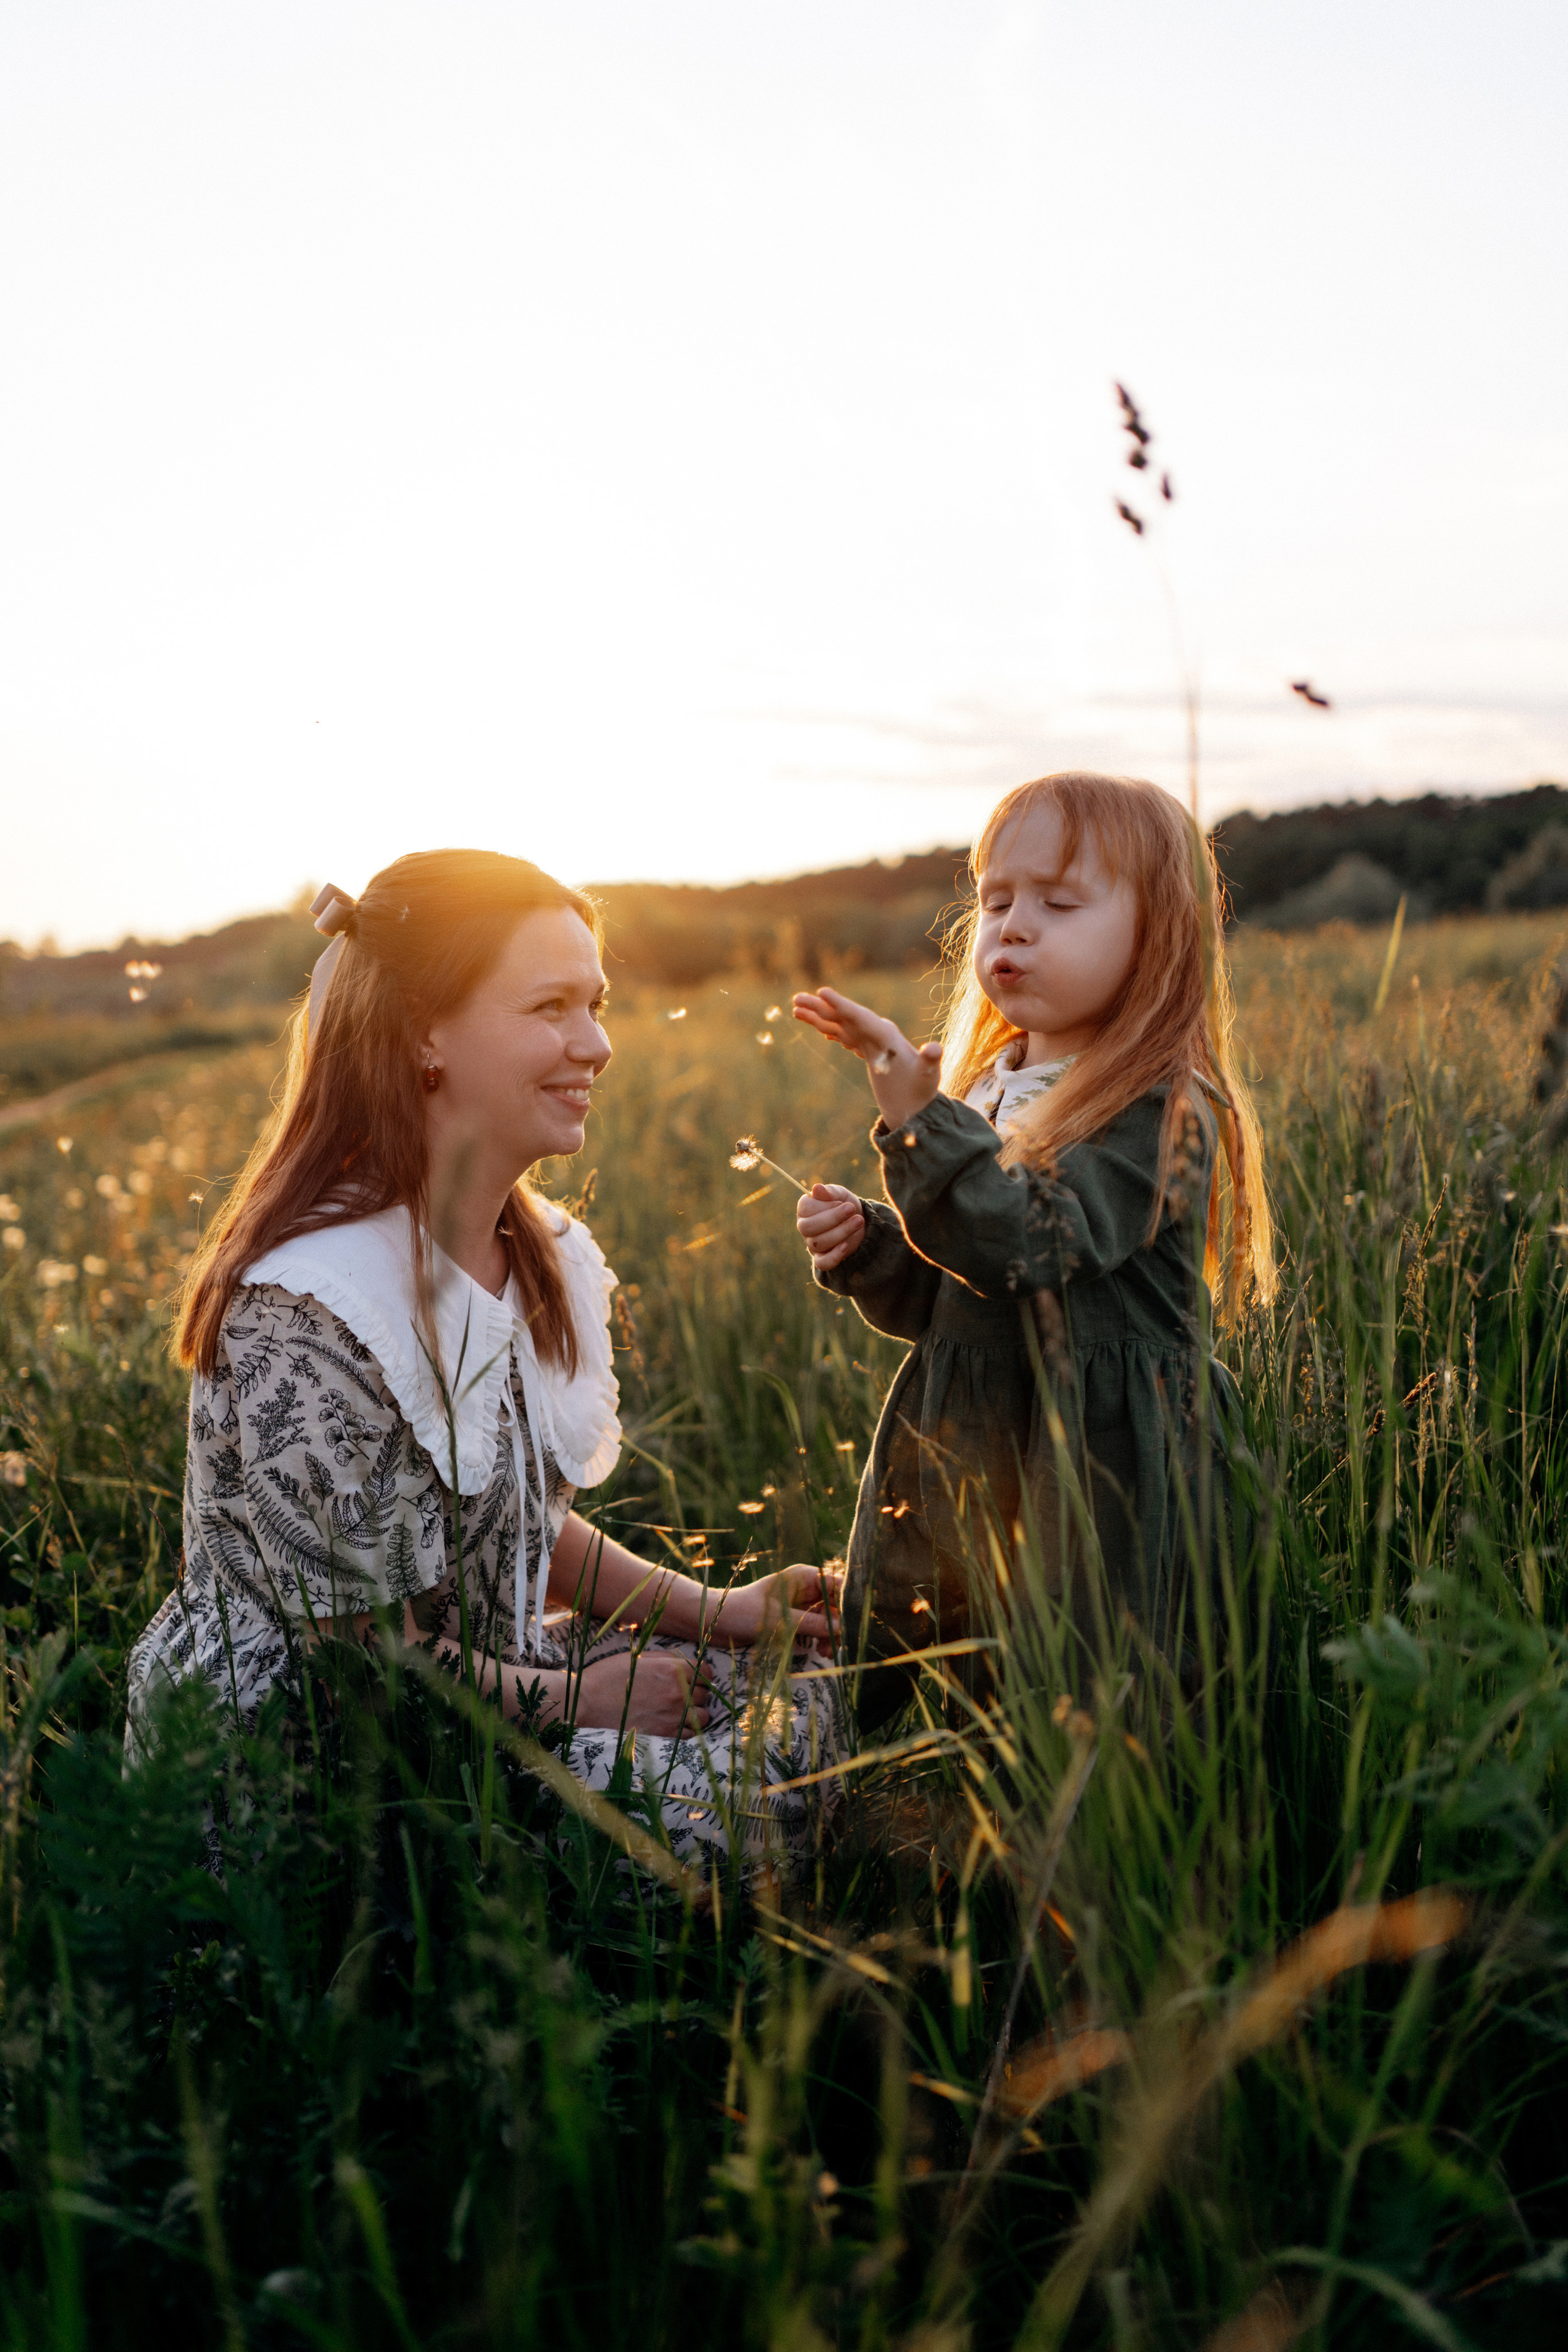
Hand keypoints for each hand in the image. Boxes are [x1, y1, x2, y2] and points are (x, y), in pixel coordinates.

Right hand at [573, 1651, 714, 1737]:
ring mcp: (672, 1715)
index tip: (693, 1679)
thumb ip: (665, 1659)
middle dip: (697, 1693)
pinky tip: (673, 1726)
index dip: (701, 1675)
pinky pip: (690, 1735)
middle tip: (682, 1696)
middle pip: (705, 1694)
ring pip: (703, 1716)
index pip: (706, 1672)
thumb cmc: (607, 1676)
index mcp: (671, 1668)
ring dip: (695, 1713)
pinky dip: (686, 1731)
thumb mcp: (637, 1657)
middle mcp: (677, 1692)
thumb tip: (684, 1662)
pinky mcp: (664, 1735)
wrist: (586, 1703)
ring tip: (680, 1712)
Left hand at [705, 1561, 844, 1649]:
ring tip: (826, 1653)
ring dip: (831, 1636)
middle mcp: (805, 1588)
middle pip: (836, 1604)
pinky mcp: (795, 1620)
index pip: (837, 1584)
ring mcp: (801, 1605)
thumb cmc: (742, 1612)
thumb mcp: (778, 1620)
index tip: (855, 1624)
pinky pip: (817, 1628)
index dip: (849, 1603)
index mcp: (802, 1577)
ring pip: (828, 1619)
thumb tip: (841, 1629)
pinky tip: (820, 1652)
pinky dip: (820, 1639)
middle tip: (838, 1646)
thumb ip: (810, 1623)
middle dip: (840, 1625)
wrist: (715, 1623)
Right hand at [792, 987, 942, 1126]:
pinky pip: (845, 1038)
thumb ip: (930, 1059)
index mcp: (887, 1036)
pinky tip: (820, 1029)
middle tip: (796, 998)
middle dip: (821, 1007)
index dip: (841, 1004)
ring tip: (795, 1009)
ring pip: (840, 1026)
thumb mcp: (928, 1074)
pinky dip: (830, 1032)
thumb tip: (935, 1048)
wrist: (921, 1103)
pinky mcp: (868, 1053)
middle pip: (845, 1016)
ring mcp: (870, 1043)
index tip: (821, 991)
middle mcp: (877, 1034)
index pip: (861, 1016)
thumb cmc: (924, 1088)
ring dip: (819, 1017)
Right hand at [797, 1182, 865, 1270]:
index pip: (806, 1208)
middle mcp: (805, 1228)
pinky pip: (822, 1263)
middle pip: (809, 1227)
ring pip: (818, 1243)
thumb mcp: (840, 1194)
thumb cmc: (844, 1205)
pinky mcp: (822, 1259)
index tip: (842, 1202)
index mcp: (805, 1209)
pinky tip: (846, 1246)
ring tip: (859, 1221)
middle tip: (852, 1209)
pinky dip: (834, 1256)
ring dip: (841, 1232)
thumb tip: (816, 1188)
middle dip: (833, 1218)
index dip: (825, 1205)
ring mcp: (812, 1245)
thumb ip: (829, 1192)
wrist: (859, 1222)